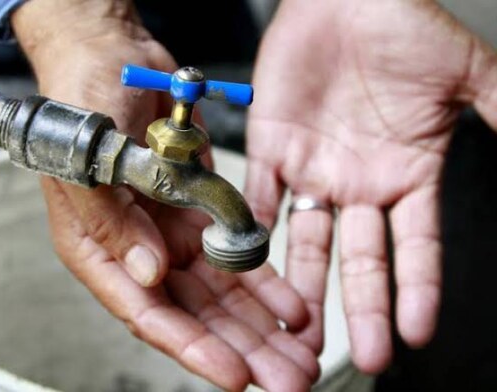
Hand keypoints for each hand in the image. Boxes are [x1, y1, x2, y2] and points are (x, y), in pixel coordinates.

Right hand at [12, 1, 318, 389]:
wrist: (111, 57)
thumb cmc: (83, 104)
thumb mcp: (87, 162)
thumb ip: (113, 224)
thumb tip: (150, 276)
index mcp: (102, 249)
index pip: (149, 314)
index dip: (194, 349)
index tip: (236, 376)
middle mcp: (140, 251)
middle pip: (196, 316)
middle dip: (243, 349)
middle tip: (289, 379)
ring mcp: (173, 234)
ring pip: (224, 294)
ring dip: (263, 325)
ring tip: (304, 354)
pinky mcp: (201, 212)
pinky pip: (238, 254)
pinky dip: (267, 280)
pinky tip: (296, 305)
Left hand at [246, 0, 496, 372]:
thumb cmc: (402, 28)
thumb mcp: (464, 73)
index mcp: (406, 174)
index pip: (416, 246)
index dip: (417, 289)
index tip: (417, 332)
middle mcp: (358, 183)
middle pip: (359, 258)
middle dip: (361, 306)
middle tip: (362, 355)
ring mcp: (312, 171)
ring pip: (306, 241)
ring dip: (302, 285)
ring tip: (299, 329)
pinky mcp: (271, 150)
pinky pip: (259, 198)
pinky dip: (253, 231)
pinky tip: (251, 268)